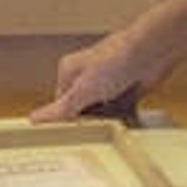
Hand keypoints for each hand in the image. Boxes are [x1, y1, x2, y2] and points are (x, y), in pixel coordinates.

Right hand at [29, 34, 163, 123]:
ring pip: (102, 111)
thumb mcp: (83, 90)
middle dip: (89, 122)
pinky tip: (125, 123)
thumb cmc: (116, 60)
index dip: (67, 121)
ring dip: (107, 121)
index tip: (73, 136)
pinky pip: (120, 111)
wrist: (152, 51)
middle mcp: (87, 77)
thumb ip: (62, 108)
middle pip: (82, 109)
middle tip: (94, 135)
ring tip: (110, 130)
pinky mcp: (126, 89)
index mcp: (70, 72)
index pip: (61, 105)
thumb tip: (34, 119)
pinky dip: (123, 117)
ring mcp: (107, 83)